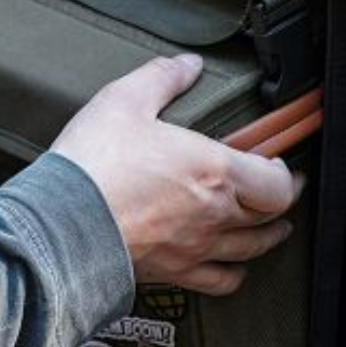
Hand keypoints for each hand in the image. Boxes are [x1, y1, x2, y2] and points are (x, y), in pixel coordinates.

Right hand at [51, 55, 303, 294]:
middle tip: (280, 192)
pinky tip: (233, 267)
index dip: (286, 174)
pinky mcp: (174, 272)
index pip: (277, 183)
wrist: (59, 224)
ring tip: (273, 229)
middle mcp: (214, 213)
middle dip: (281, 202)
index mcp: (214, 170)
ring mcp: (197, 246)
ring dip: (267, 237)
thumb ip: (162, 79)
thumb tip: (187, 65)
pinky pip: (219, 281)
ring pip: (251, 248)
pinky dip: (233, 274)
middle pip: (269, 215)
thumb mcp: (124, 101)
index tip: (280, 165)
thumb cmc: (93, 166)